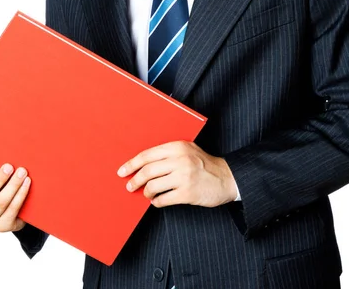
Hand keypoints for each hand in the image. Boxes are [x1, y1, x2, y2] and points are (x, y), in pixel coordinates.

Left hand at [117, 141, 236, 207]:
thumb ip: (168, 153)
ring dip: (146, 192)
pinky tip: (157, 201)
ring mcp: (183, 177)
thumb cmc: (204, 164)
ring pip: (153, 186)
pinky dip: (156, 202)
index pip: (147, 155)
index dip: (132, 164)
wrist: (226, 178)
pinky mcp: (187, 193)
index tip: (122, 171)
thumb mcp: (188, 149)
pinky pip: (163, 199)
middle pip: (147, 171)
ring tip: (147, 194)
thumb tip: (143, 163)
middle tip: (130, 186)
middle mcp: (180, 160)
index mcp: (178, 146)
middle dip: (135, 180)